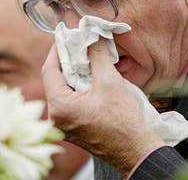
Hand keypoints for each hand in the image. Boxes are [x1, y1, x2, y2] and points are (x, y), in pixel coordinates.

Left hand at [42, 40, 165, 174]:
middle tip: (77, 43)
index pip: (49, 70)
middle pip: (55, 80)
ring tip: (87, 57)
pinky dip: (79, 86)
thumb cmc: (124, 122)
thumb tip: (92, 36)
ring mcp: (64, 124)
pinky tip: (91, 76)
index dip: (57, 50)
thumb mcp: (110, 82)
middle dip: (68, 60)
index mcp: (59, 107)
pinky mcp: (74, 127)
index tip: (64, 35)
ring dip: (75, 73)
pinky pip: (71, 100)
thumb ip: (97, 56)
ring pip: (64, 90)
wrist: (137, 151)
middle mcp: (56, 117)